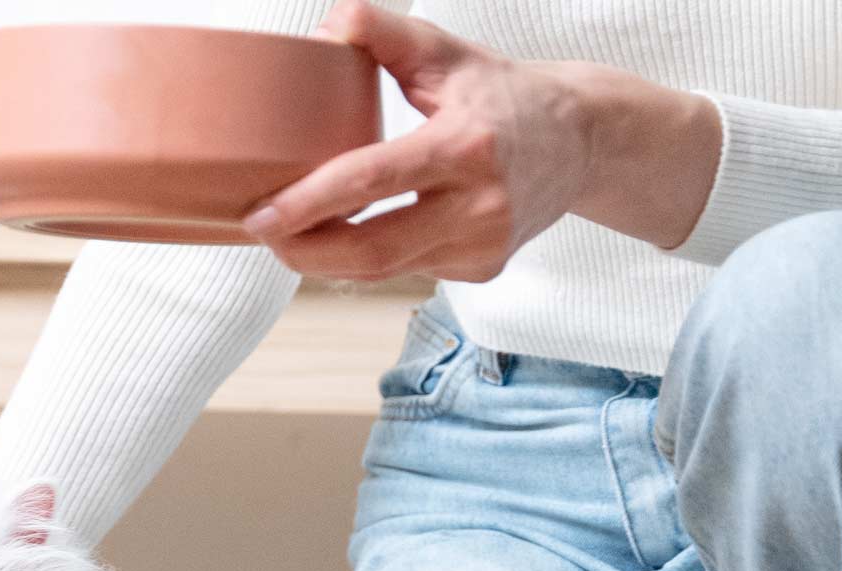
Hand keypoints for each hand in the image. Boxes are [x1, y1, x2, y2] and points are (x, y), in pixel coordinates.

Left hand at [242, 0, 720, 282]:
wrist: (581, 141)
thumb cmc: (502, 94)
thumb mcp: (446, 53)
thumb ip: (382, 32)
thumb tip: (323, 28)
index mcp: (465, 146)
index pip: (371, 182)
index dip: (308, 204)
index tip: (260, 215)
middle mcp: (478, 206)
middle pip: (370, 252)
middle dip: (304, 251)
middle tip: (261, 234)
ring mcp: (481, 247)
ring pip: (383, 271)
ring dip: (327, 259)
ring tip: (290, 236)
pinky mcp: (480, 271)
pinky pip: (407, 273)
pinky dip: (370, 259)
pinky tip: (352, 237)